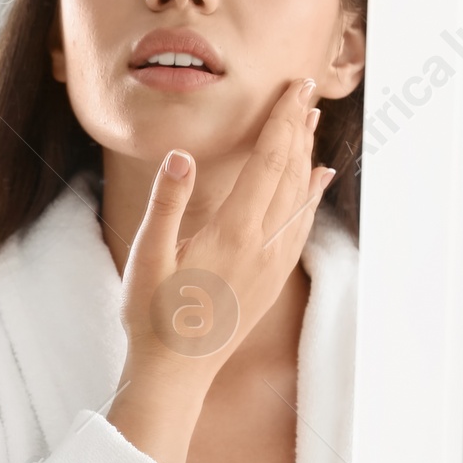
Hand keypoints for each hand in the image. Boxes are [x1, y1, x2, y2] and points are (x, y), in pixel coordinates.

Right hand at [107, 76, 332, 462]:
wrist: (176, 374)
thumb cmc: (152, 317)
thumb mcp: (147, 256)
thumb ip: (167, 203)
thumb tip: (181, 155)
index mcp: (233, 233)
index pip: (268, 161)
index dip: (283, 120)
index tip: (294, 88)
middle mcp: (262, 246)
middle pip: (290, 173)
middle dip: (298, 128)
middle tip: (307, 90)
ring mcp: (271, 265)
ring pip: (299, 198)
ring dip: (307, 156)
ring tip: (312, 123)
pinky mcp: (270, 281)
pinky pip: (299, 227)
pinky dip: (310, 197)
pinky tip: (316, 182)